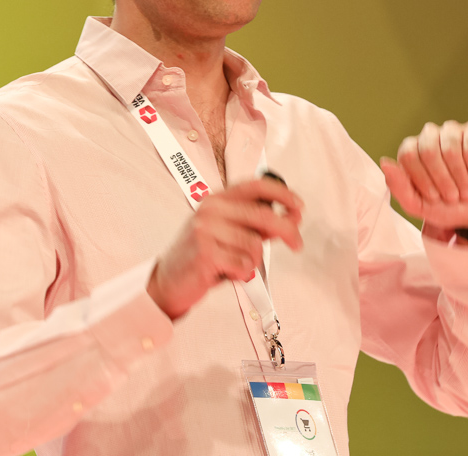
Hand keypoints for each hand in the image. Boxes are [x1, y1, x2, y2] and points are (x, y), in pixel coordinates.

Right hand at [147, 178, 302, 319]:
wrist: (168, 281)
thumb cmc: (201, 257)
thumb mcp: (229, 235)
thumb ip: (256, 226)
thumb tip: (289, 220)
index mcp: (217, 199)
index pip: (256, 186)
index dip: (282, 194)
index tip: (299, 207)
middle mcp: (210, 209)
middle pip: (263, 215)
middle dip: (287, 230)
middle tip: (297, 244)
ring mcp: (205, 230)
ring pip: (255, 244)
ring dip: (253, 261)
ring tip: (238, 266)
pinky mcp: (205, 253)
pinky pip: (244, 264)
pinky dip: (243, 274)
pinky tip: (229, 273)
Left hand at [380, 120, 467, 230]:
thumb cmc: (445, 207)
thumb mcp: (418, 206)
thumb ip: (399, 187)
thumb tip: (384, 162)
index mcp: (411, 150)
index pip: (408, 155)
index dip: (421, 178)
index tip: (433, 197)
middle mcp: (429, 136)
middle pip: (428, 150)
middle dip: (442, 179)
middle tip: (452, 197)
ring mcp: (451, 132)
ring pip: (450, 147)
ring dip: (460, 176)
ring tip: (466, 192)